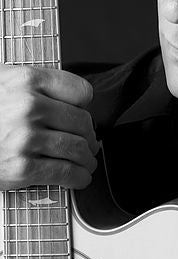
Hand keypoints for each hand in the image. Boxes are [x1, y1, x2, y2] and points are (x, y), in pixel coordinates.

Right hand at [0, 64, 99, 189]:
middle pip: (82, 122)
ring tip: (86, 162)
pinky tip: (79, 177)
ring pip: (78, 148)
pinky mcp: (22, 168)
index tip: (83, 113)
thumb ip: (33, 86)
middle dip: (89, 136)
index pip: (80, 91)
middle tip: (89, 143)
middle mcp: (29, 106)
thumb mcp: (2, 82)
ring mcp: (26, 138)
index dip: (84, 105)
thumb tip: (67, 99)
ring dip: (87, 159)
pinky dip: (79, 177)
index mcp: (26, 80)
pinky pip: (66, 173)